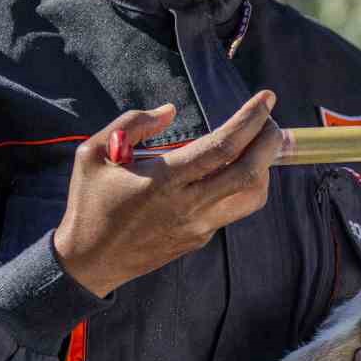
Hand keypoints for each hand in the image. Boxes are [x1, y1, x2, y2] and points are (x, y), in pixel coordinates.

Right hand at [52, 91, 284, 296]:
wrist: (89, 262)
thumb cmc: (90, 203)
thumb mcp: (94, 154)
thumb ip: (132, 123)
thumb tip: (170, 111)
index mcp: (164, 180)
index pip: (222, 147)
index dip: (250, 120)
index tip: (267, 99)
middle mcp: (188, 205)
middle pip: (250, 172)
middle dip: (270, 141)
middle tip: (271, 119)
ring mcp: (198, 226)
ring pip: (252, 197)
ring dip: (264, 167)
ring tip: (257, 145)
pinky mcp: (200, 239)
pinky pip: (234, 209)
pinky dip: (245, 185)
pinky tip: (233, 169)